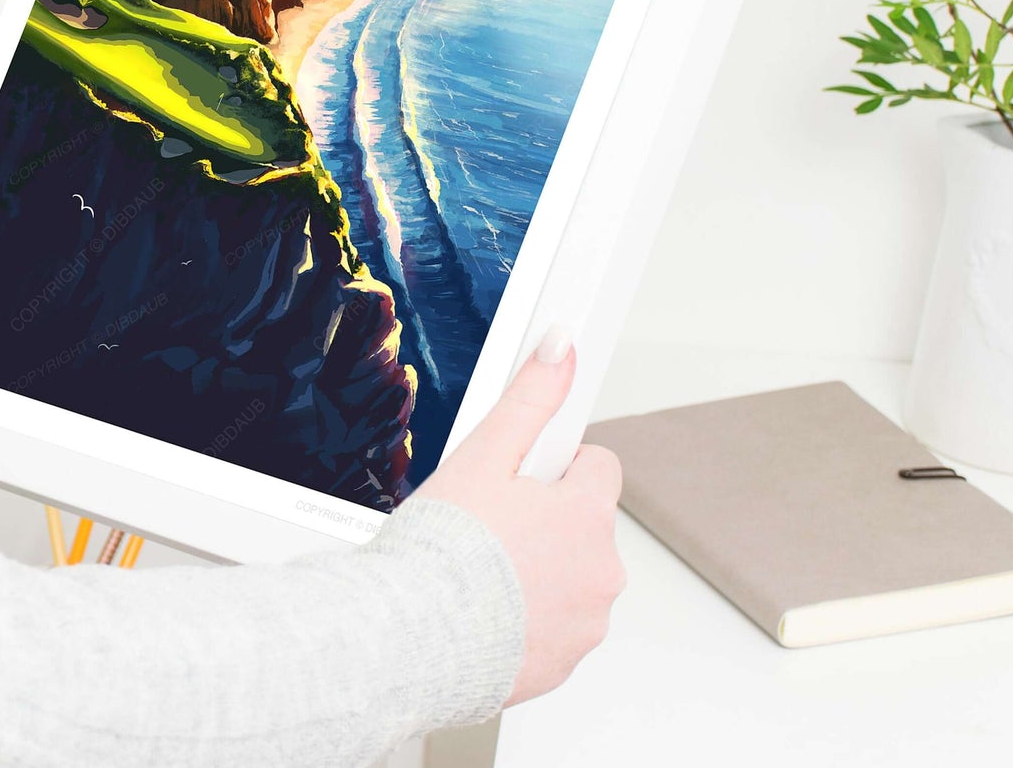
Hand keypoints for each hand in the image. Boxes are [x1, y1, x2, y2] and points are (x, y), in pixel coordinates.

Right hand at [417, 330, 624, 705]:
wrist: (410, 639)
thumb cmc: (442, 551)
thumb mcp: (484, 454)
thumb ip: (530, 397)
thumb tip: (561, 347)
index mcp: (588, 515)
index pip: (599, 467)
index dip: (554, 465)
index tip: (520, 477)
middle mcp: (601, 573)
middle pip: (583, 525)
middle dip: (545, 519)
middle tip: (488, 521)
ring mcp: (584, 625)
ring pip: (570, 578)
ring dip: (537, 570)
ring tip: (480, 567)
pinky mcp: (560, 665)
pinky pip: (552, 627)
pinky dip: (525, 619)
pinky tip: (482, 609)